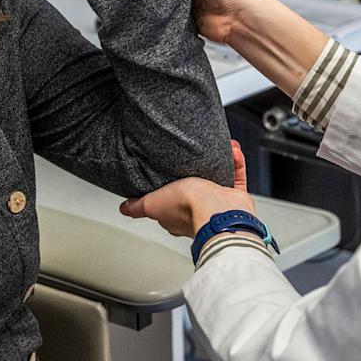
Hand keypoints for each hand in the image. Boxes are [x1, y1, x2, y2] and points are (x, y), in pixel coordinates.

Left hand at [120, 141, 254, 237]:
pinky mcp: (234, 198)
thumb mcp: (152, 203)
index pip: (168, 202)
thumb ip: (138, 206)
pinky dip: (235, 162)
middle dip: (195, 169)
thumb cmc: (187, 208)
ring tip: (216, 146)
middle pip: (194, 187)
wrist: (218, 211)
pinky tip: (231, 149)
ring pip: (217, 178)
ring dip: (217, 162)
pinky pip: (236, 176)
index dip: (167, 187)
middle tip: (195, 154)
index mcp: (175, 214)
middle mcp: (197, 209)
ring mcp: (217, 203)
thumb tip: (124, 208)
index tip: (169, 172)